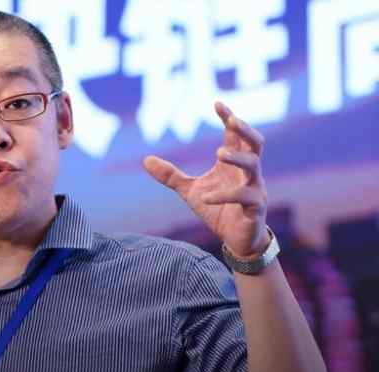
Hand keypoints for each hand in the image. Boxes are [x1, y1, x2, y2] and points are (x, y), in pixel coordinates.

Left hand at [143, 102, 268, 257]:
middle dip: (245, 130)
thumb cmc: (217, 209)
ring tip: (219, 152)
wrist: (236, 240)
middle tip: (232, 120)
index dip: (229, 118)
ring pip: (254, 166)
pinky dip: (224, 195)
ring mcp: (254, 188)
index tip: (217, 103)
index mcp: (233, 164)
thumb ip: (171, 175)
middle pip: (255, 144)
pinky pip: (244, 197)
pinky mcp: (255, 208)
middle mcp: (247, 172)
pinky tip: (205, 198)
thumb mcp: (189, 190)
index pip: (235, 135)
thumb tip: (145, 159)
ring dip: (238, 158)